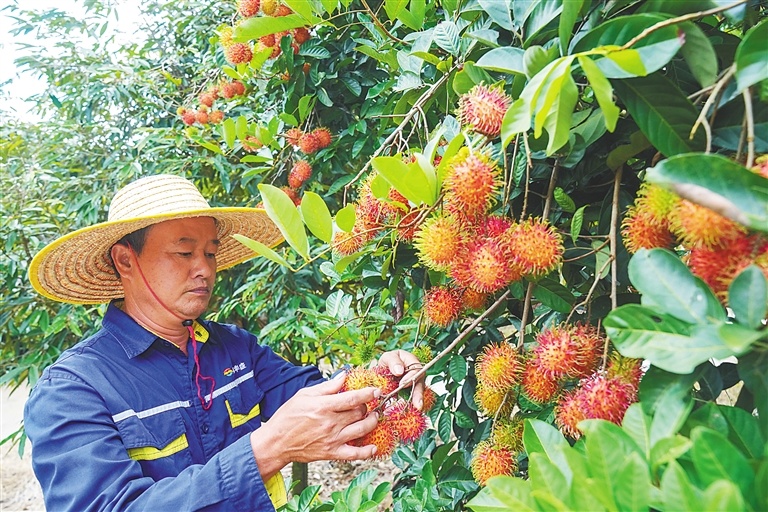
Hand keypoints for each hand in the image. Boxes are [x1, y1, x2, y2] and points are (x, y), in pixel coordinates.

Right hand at [249, 374, 379, 478]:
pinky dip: (366, 452)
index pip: (352, 398)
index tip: (376, 390)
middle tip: (367, 404)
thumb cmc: (288, 416)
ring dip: (371, 422)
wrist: (276, 442)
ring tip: (372, 417)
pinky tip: (373, 447)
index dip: (368, 393)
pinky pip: (354, 454)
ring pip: (361, 430)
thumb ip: (327, 386)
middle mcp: (330, 423)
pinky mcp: (331, 453)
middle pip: (359, 412)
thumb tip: (343, 376)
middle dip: (366, 406)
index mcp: (324, 406)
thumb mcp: (304, 395)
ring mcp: (332, 439)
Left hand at [376, 349, 425, 409]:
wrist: (380, 371)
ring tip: (417, 407)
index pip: (416, 368)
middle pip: (420, 381)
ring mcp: (414, 382)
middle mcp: (416, 371)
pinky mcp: (410, 391)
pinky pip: (413, 397)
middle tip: (417, 403)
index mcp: (411, 361)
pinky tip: (411, 409)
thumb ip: (393, 361)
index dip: (411, 376)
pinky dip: (412, 403)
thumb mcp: (387, 358)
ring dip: (418, 399)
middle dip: (418, 393)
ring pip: (419, 390)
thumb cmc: (386, 362)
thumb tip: (399, 370)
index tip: (402, 384)